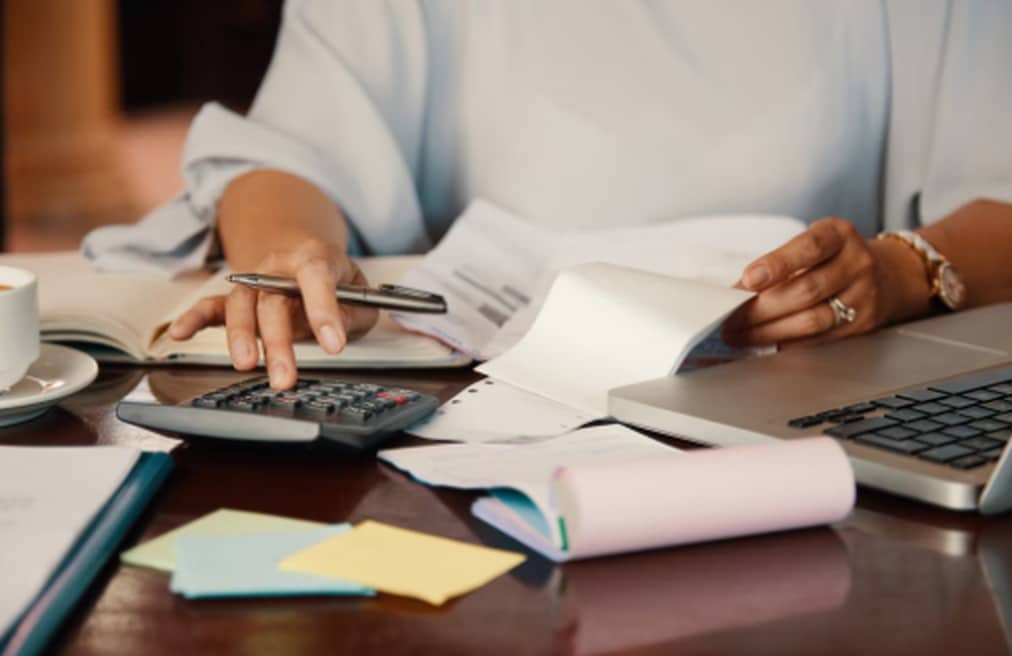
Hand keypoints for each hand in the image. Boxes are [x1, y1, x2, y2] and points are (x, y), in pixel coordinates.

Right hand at [168, 239, 378, 388]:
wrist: (305, 256)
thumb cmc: (336, 280)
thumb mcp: (360, 294)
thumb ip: (353, 313)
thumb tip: (336, 332)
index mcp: (315, 258)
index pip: (317, 278)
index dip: (324, 310)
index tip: (334, 345)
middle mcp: (278, 267)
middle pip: (273, 300)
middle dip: (278, 341)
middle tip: (285, 377)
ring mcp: (254, 281)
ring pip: (241, 306)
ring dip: (241, 337)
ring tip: (246, 366)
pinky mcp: (237, 298)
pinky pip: (211, 306)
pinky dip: (194, 318)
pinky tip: (180, 333)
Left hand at [722, 217, 931, 347]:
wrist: (888, 276)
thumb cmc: (835, 258)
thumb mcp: (812, 245)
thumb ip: (779, 263)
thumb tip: (737, 292)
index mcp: (839, 235)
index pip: (810, 247)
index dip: (778, 263)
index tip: (749, 278)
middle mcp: (857, 263)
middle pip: (806, 290)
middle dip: (761, 308)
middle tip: (730, 318)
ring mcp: (863, 296)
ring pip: (812, 320)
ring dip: (769, 331)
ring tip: (740, 335)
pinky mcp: (862, 325)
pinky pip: (819, 339)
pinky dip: (787, 342)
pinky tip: (765, 343)